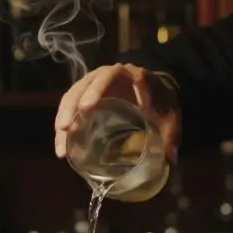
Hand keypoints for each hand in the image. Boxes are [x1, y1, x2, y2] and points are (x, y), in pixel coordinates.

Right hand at [53, 63, 180, 163]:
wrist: (153, 90)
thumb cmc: (159, 99)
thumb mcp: (169, 113)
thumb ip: (170, 132)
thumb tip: (170, 159)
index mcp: (129, 74)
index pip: (114, 74)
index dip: (102, 89)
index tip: (93, 108)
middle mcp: (106, 75)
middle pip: (86, 85)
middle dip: (75, 104)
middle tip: (68, 126)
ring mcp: (92, 85)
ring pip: (73, 96)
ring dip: (65, 117)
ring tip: (61, 141)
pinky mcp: (84, 98)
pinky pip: (69, 109)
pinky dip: (64, 127)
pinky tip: (62, 147)